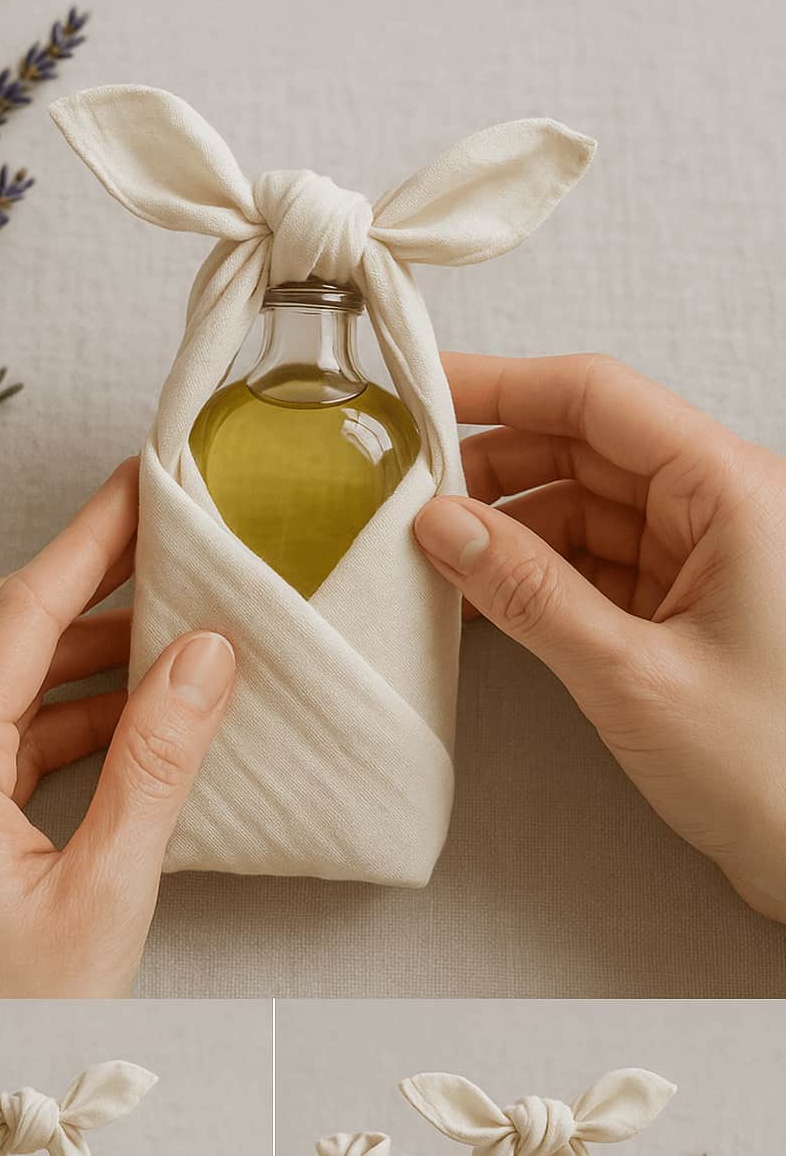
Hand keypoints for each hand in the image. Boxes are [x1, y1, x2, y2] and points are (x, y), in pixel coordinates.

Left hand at [0, 458, 235, 995]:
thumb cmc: (10, 1022)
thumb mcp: (104, 895)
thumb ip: (156, 763)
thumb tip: (209, 652)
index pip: (22, 612)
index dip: (92, 538)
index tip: (148, 481)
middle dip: (88, 577)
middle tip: (173, 541)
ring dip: (75, 646)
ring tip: (169, 625)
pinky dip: (54, 709)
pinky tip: (124, 710)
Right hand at [415, 352, 785, 919]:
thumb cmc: (771, 770)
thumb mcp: (631, 674)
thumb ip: (528, 593)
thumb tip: (441, 525)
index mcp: (732, 492)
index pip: (598, 400)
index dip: (502, 385)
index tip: (421, 388)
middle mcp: (722, 508)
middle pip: (585, 447)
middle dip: (493, 467)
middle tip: (405, 493)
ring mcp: (704, 557)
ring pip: (583, 507)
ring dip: (509, 528)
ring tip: (431, 558)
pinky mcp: (685, 605)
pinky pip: (595, 563)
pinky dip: (536, 575)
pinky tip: (478, 599)